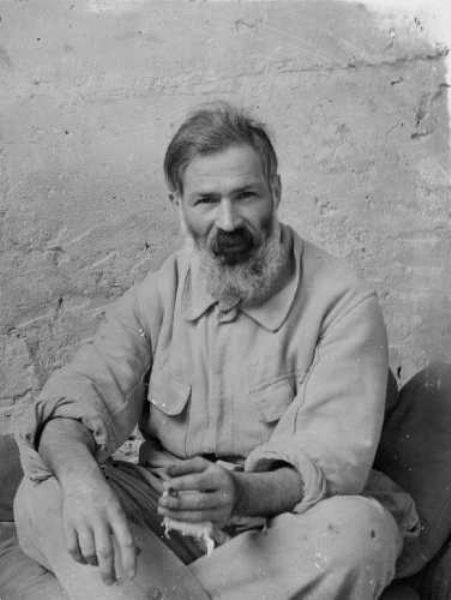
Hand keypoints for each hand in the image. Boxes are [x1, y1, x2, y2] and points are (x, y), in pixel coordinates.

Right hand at [61, 468, 136, 584]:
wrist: (80, 477)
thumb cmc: (103, 494)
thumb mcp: (118, 506)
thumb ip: (123, 528)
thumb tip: (135, 553)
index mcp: (116, 512)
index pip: (126, 541)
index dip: (129, 561)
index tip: (131, 576)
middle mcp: (99, 518)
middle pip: (105, 552)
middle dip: (109, 572)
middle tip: (112, 582)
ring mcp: (82, 521)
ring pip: (88, 553)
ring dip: (94, 564)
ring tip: (97, 564)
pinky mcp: (68, 524)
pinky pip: (73, 549)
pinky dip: (79, 558)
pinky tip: (84, 559)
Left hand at [158, 457, 237, 527]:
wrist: (238, 492)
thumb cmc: (214, 476)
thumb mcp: (203, 465)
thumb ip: (185, 466)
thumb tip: (166, 472)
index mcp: (220, 477)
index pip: (198, 481)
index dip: (181, 484)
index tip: (165, 486)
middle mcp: (224, 495)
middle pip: (198, 501)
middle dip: (177, 503)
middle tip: (161, 501)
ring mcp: (223, 511)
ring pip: (198, 516)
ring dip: (177, 515)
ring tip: (162, 510)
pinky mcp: (221, 522)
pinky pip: (200, 524)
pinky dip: (184, 522)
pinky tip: (172, 518)